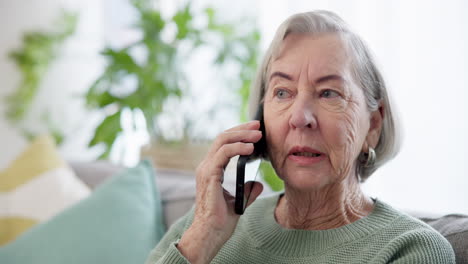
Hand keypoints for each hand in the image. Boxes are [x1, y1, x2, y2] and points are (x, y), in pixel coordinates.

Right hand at [177, 121, 263, 263]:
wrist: (211, 234)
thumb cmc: (220, 221)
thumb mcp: (239, 202)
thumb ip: (247, 190)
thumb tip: (258, 183)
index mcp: (211, 170)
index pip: (224, 143)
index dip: (239, 134)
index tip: (255, 130)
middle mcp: (206, 166)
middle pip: (223, 137)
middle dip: (242, 129)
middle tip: (258, 126)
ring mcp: (206, 169)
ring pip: (222, 141)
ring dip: (242, 135)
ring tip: (258, 135)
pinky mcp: (209, 175)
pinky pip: (223, 154)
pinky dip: (237, 148)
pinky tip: (250, 148)